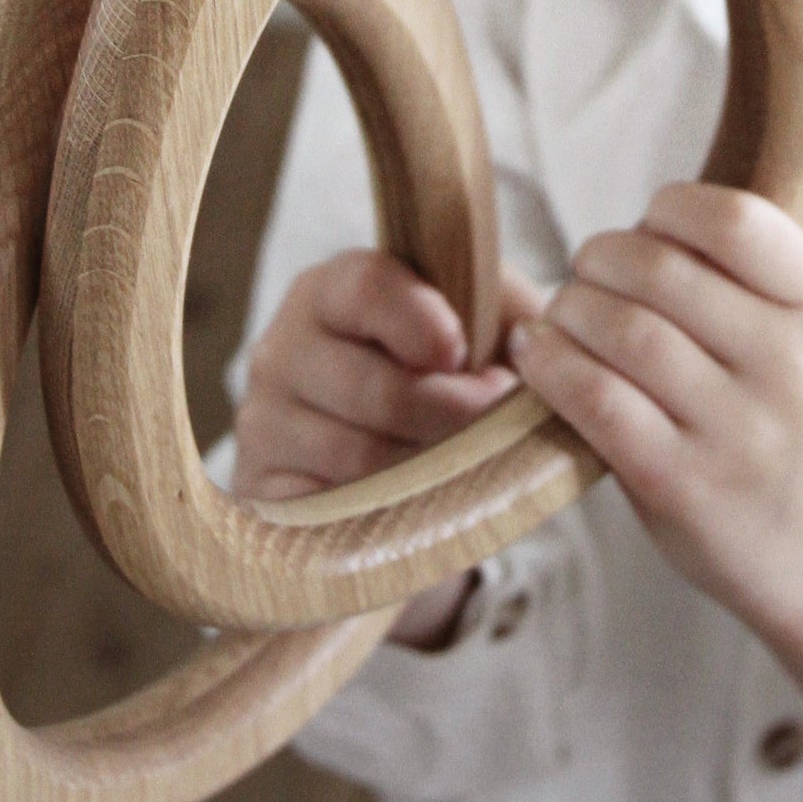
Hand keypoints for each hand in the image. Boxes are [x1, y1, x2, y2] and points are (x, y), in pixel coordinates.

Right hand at [229, 251, 537, 646]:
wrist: (384, 452)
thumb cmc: (441, 373)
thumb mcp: (478, 323)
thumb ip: (505, 309)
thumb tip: (539, 339)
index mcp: (330, 291)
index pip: (367, 287)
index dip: (426, 323)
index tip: (464, 353)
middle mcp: (282, 349)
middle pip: (379, 389)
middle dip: (456, 413)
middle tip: (496, 419)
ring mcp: (264, 423)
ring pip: (364, 459)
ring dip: (434, 468)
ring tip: (467, 460)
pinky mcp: (263, 492)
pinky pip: (335, 514)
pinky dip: (391, 514)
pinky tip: (419, 501)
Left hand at [506, 181, 802, 638]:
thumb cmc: (780, 413)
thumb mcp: (799, 334)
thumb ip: (739, 275)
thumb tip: (636, 222)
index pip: (735, 222)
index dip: (669, 210)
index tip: (649, 230)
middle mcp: (793, 367)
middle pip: (661, 270)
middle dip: (601, 258)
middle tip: (588, 274)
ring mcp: (739, 431)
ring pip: (623, 329)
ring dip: (569, 308)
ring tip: (562, 316)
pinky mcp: (682, 482)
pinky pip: (595, 398)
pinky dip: (550, 363)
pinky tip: (537, 354)